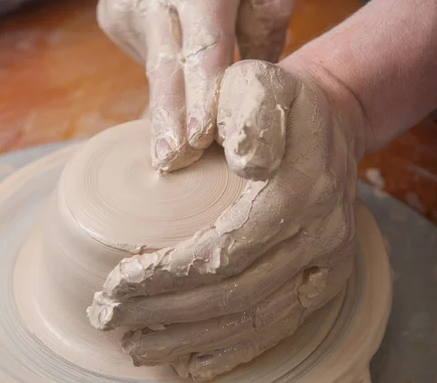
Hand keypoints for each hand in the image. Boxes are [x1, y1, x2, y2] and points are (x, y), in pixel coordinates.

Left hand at [87, 59, 366, 380]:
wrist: (327, 121)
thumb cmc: (277, 100)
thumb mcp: (259, 82)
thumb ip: (248, 114)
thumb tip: (245, 161)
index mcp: (299, 190)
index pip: (224, 250)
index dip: (166, 276)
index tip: (115, 285)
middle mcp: (319, 236)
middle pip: (233, 294)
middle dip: (165, 313)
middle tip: (109, 320)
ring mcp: (326, 264)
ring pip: (253, 318)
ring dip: (189, 339)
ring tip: (136, 347)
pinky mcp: (324, 280)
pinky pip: (278, 327)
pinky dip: (231, 351)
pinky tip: (190, 363)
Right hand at [97, 0, 293, 171]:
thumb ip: (262, 29)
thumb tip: (248, 86)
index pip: (205, 50)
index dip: (204, 96)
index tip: (201, 138)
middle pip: (164, 70)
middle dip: (167, 121)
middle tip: (166, 163)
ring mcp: (126, 6)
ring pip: (155, 69)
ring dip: (175, 93)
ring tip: (187, 94)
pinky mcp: (111, 16)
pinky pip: (144, 55)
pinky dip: (163, 61)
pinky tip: (170, 40)